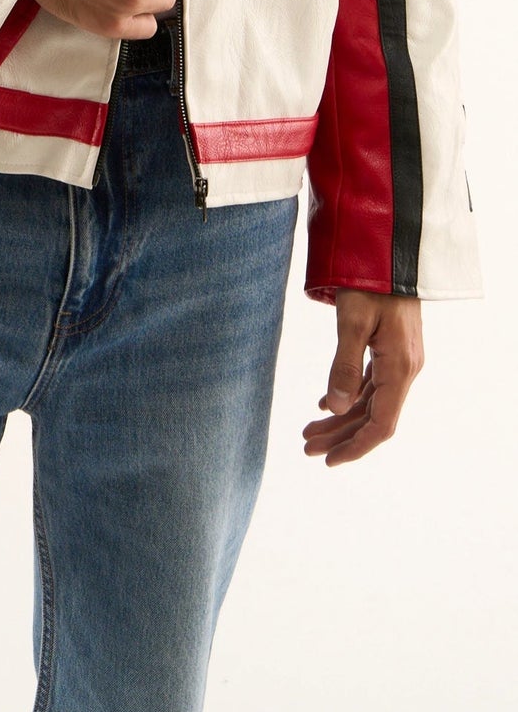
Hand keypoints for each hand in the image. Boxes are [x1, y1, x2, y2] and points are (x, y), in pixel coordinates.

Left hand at [303, 291, 424, 466]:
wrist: (390, 250)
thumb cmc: (370, 281)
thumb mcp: (351, 322)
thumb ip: (344, 366)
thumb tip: (337, 408)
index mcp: (399, 368)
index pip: (381, 425)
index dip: (356, 447)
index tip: (329, 461)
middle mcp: (404, 369)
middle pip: (373, 417)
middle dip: (340, 436)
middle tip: (306, 447)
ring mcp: (400, 360)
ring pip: (370, 402)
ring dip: (341, 419)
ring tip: (309, 431)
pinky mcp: (391, 349)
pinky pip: (371, 384)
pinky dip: (349, 396)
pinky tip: (327, 404)